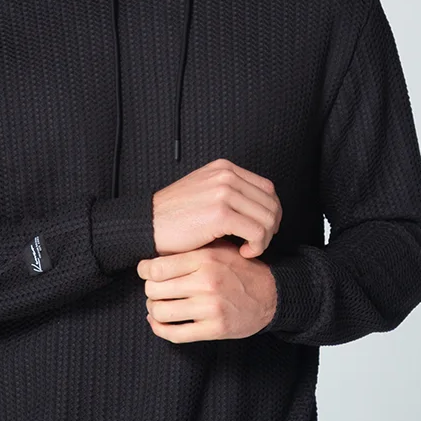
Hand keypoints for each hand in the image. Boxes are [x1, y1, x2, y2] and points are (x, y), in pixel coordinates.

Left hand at [136, 238, 276, 342]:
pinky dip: (160, 329)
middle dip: (149, 291)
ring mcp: (211, 307)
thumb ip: (190, 251)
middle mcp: (207, 282)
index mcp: (205, 259)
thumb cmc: (240, 269)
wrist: (272, 294)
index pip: (157, 268)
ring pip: (161, 312)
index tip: (144, 272)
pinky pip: (175, 333)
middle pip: (154, 290)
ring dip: (153, 310)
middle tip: (154, 290)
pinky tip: (158, 322)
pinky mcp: (215, 328)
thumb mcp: (218, 250)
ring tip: (157, 305)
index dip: (144, 271)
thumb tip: (154, 253)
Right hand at [151, 158, 281, 258]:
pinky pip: (257, 232)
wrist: (149, 226)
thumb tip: (259, 209)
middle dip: (270, 228)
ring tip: (249, 249)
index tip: (263, 229)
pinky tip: (243, 252)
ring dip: (264, 239)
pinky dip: (257, 246)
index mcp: (224, 168)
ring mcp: (223, 193)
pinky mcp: (220, 214)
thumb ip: (230, 193)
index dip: (271, 211)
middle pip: (270, 202)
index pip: (267, 188)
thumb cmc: (174, 217)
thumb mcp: (204, 192)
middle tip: (257, 243)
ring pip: (267, 218)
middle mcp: (226, 176)